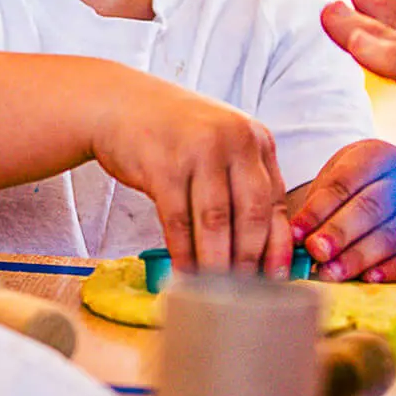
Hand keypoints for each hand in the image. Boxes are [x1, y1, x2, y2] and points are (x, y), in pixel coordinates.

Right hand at [88, 72, 290, 276]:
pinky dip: (182, 251)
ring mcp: (198, 150)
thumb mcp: (221, 146)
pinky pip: (178, 220)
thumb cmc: (174, 133)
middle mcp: (233, 140)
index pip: (277, 201)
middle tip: (245, 291)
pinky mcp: (164, 164)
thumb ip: (244, 184)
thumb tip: (266, 247)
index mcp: (255, 140)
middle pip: (252, 213)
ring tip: (216, 290)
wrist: (118, 104)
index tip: (277, 278)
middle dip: (249, 259)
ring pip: (215, 221)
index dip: (277, 245)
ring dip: (216, 262)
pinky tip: (183, 271)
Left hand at [285, 139, 395, 281]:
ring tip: (331, 273)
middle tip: (316, 253)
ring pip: (393, 234)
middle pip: (372, 207)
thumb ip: (319, 207)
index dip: (319, 210)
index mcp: (379, 155)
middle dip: (340, 233)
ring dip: (360, 256)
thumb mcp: (337, 181)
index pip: (346, 181)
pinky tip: (369, 279)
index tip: (296, 234)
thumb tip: (294, 239)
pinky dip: (393, 270)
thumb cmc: (358, 188)